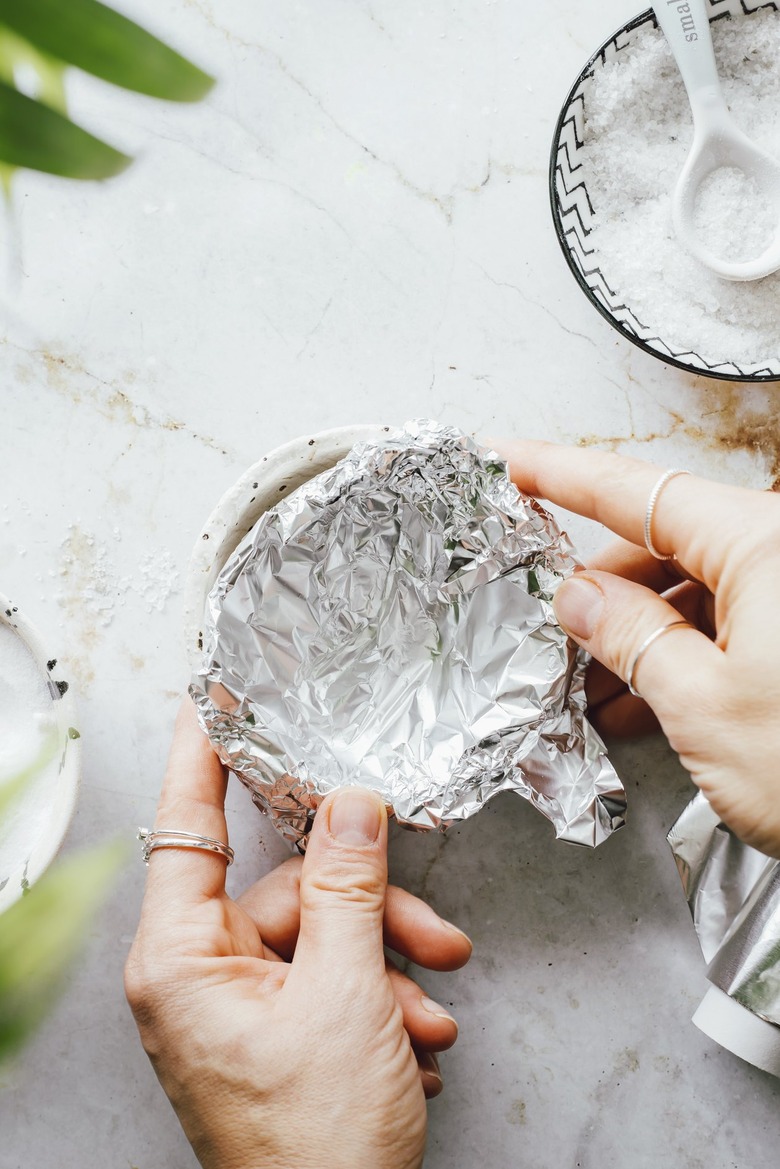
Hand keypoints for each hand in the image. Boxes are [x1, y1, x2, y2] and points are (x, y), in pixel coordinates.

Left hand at [125, 701, 471, 1168]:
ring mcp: (235, 1010)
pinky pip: (327, 982)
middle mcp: (198, 979)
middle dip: (372, 915)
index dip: (203, 753)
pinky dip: (378, 1003)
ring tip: (429, 1017)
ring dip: (387, 971)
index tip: (212, 694)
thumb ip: (349, 889)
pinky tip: (411, 1045)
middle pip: (289, 893)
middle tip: (436, 938)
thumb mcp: (346, 998)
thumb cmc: (316, 1150)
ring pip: (321, 939)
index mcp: (180, 962)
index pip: (189, 827)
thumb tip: (351, 803)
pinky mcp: (271, 1036)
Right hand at [500, 440, 779, 859]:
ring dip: (642, 639)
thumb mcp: (706, 706)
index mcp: (765, 542)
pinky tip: (647, 704)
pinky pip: (738, 625)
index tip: (509, 461)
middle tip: (547, 628)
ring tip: (592, 690)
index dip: (559, 476)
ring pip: (702, 593)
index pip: (635, 492)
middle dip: (600, 592)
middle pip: (667, 546)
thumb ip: (630, 638)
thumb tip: (579, 598)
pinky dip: (689, 659)